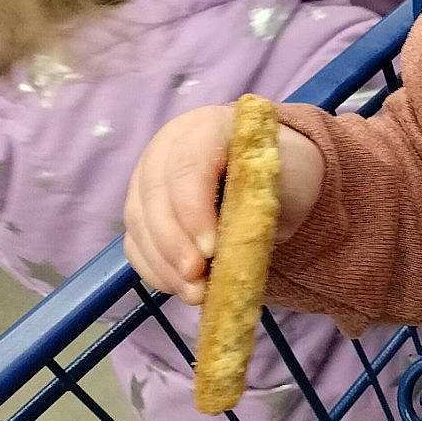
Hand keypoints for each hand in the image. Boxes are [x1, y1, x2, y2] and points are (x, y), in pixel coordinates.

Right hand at [123, 105, 326, 304]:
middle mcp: (166, 149)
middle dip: (173, 243)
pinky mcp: (143, 214)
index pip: (187, 165)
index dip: (192, 209)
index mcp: (205, 127)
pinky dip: (156, 270)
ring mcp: (148, 181)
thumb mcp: (285, 177)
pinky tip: (182, 289)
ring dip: (164, 263)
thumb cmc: (281, 172)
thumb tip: (233, 245)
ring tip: (196, 293)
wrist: (271, 177)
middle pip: (154, 195)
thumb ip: (260, 199)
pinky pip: (136, 244)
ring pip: (139, 222)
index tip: (211, 249)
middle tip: (197, 277)